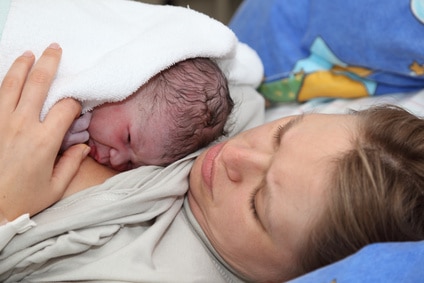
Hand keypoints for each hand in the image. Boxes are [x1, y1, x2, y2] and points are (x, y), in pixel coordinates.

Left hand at [0, 44, 89, 221]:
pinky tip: (8, 76)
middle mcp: (22, 126)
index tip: (76, 105)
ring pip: (11, 84)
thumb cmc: (21, 200)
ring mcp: (1, 122)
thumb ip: (71, 164)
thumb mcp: (54, 188)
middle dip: (49, 63)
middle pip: (38, 84)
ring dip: (22, 65)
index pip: (65, 108)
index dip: (75, 102)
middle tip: (54, 48)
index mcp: (44, 141)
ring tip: (29, 53)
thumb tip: (84, 147)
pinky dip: (2, 83)